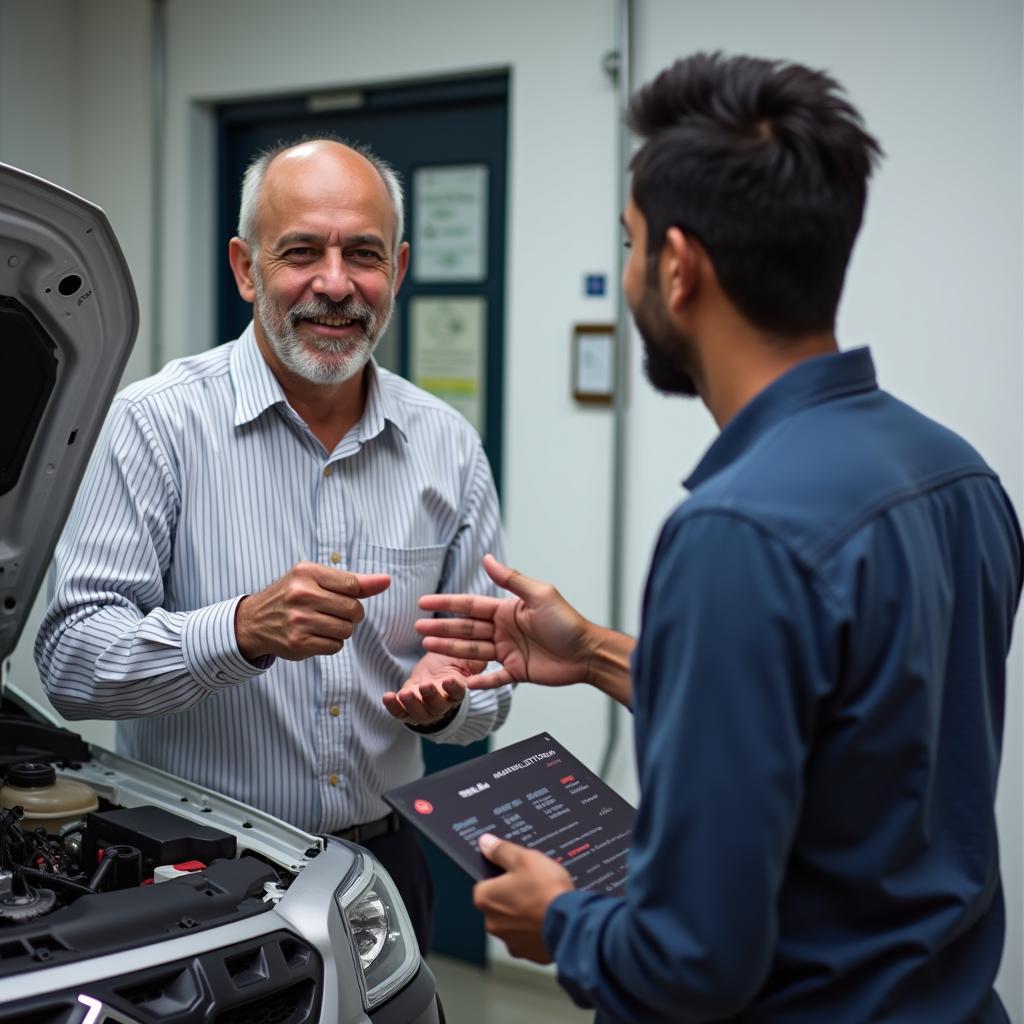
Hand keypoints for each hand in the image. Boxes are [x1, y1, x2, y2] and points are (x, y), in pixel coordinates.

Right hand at [235, 562, 389, 660]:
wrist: (254, 621)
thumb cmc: (292, 596)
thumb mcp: (316, 579)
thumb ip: (353, 581)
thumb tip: (386, 581)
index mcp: (307, 573)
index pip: (353, 585)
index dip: (354, 595)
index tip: (343, 596)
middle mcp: (301, 595)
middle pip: (353, 609)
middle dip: (350, 614)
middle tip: (331, 611)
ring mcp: (298, 620)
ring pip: (347, 630)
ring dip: (341, 630)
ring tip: (322, 623)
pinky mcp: (298, 643)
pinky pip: (335, 646)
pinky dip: (331, 643)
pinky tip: (315, 635)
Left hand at [382, 652, 486, 726]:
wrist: (434, 671)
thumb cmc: (451, 663)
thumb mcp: (463, 658)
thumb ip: (472, 660)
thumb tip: (477, 657)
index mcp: (457, 691)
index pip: (458, 693)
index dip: (454, 688)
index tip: (449, 680)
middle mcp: (441, 704)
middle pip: (437, 707)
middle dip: (431, 697)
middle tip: (425, 685)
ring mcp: (423, 707)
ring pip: (419, 713)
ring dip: (411, 705)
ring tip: (405, 693)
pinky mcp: (407, 706)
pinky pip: (400, 713)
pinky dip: (393, 707)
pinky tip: (388, 696)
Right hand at [415, 554, 632, 702]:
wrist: (588, 653)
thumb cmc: (567, 622)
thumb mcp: (539, 595)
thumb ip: (511, 580)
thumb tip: (487, 558)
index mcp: (507, 610)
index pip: (470, 605)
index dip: (447, 603)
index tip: (424, 601)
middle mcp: (504, 629)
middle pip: (466, 629)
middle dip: (442, 628)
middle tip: (417, 628)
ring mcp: (509, 651)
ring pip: (473, 651)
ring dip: (451, 650)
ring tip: (428, 647)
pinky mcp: (518, 672)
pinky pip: (493, 678)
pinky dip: (479, 681)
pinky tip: (461, 682)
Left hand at [473, 832, 573, 963]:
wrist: (572, 922)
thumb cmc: (546, 890)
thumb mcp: (524, 858)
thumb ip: (501, 850)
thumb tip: (485, 843)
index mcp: (486, 899)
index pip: (485, 882)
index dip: (503, 875)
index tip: (518, 872)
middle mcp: (493, 924)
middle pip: (500, 903)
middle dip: (514, 895)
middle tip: (535, 886)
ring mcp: (511, 941)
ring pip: (515, 922)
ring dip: (526, 914)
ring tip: (546, 902)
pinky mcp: (529, 954)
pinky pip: (530, 937)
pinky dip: (538, 929)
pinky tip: (550, 918)